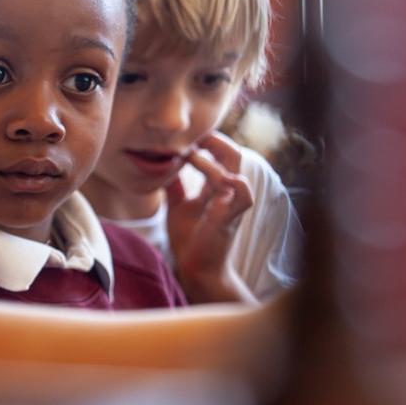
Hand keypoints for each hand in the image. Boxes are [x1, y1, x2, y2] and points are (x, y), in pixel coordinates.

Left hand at [166, 132, 256, 303]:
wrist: (196, 268)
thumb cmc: (190, 239)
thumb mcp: (178, 206)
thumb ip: (174, 187)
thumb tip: (162, 166)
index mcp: (217, 187)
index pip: (219, 153)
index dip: (206, 141)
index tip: (184, 137)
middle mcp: (227, 191)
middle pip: (232, 153)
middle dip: (214, 139)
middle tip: (191, 136)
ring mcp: (231, 203)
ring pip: (234, 168)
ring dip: (212, 157)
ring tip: (190, 154)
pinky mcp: (231, 216)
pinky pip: (243, 193)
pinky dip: (232, 180)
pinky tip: (212, 176)